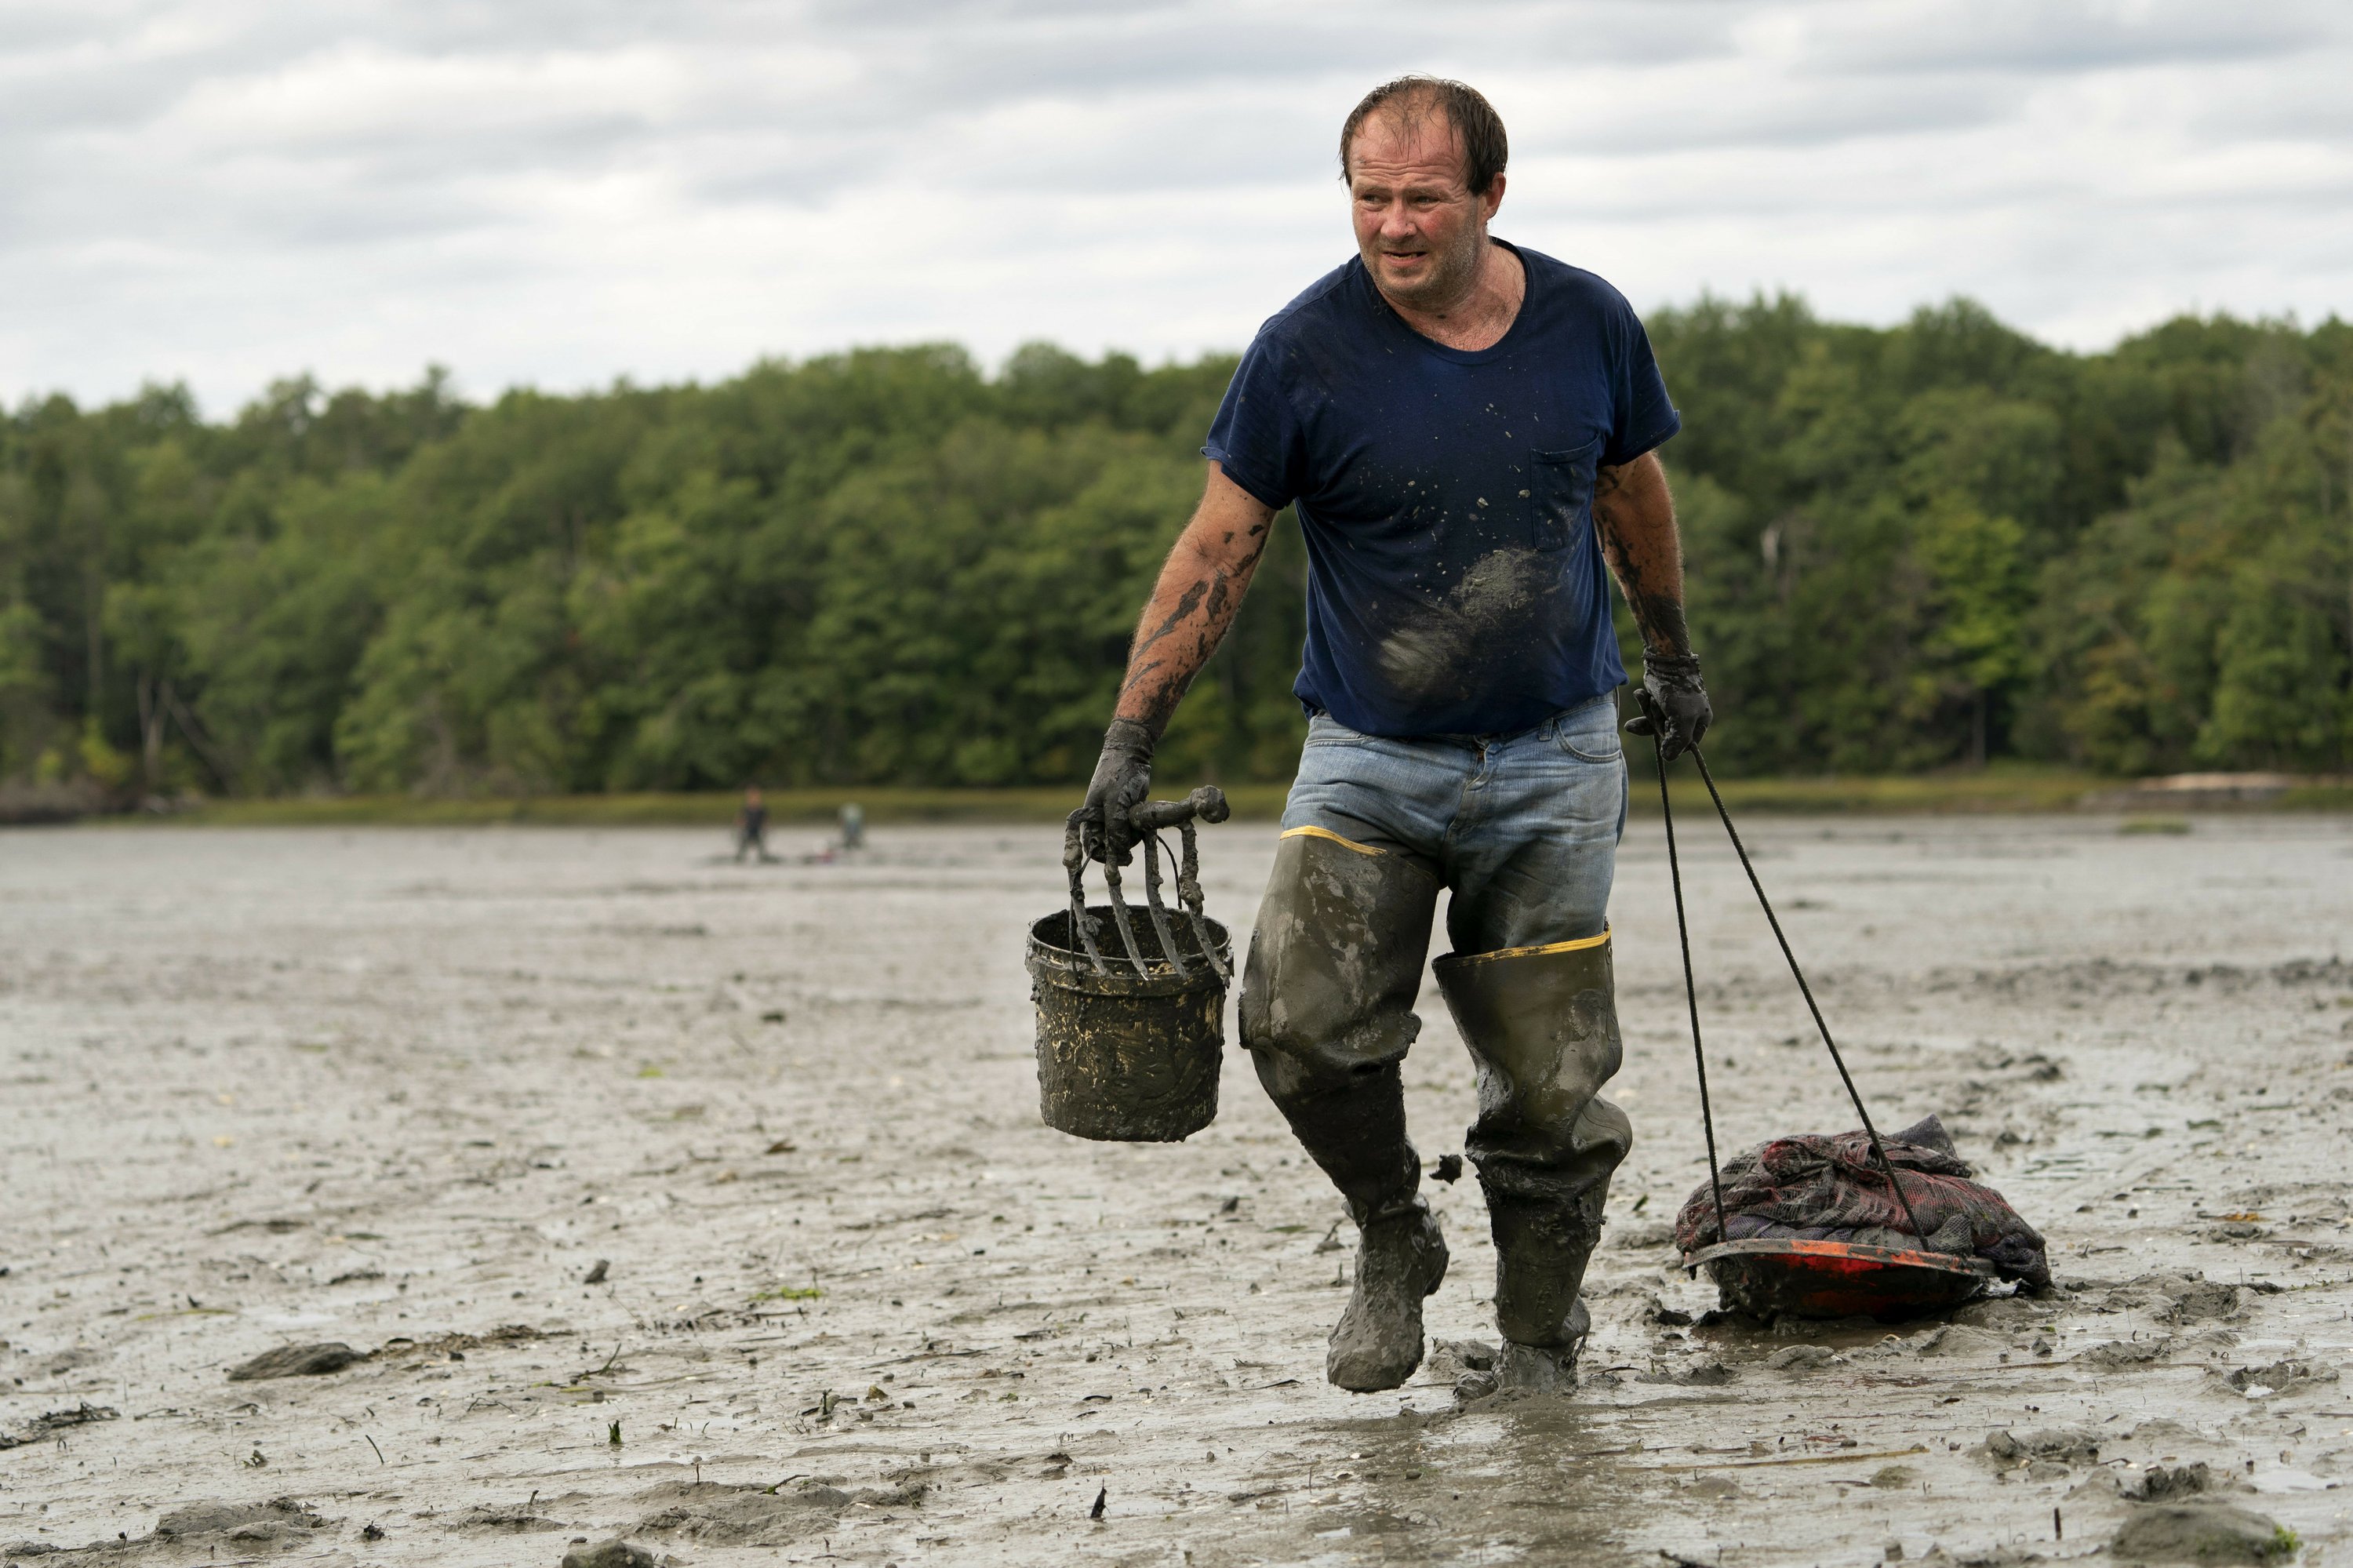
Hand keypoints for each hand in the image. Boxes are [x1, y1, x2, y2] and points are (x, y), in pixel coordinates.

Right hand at [1065, 719, 1154, 867]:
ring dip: (1131, 840)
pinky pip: (1133, 833)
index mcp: (1088, 818)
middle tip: (1127, 859)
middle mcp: (1100, 821)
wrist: (1132, 756)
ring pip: (1122, 842)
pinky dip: (1138, 833)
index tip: (1084, 865)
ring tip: (1137, 826)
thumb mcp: (1115, 803)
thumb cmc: (1118, 776)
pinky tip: (1142, 824)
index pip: (1084, 843)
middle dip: (1116, 853)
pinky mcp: (1128, 817)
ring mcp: (1114, 819)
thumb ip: (1115, 828)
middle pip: (1106, 847)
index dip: (1082, 855)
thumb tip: (1120, 852)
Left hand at [1624, 652, 1711, 760]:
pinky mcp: (1660, 700)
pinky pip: (1649, 711)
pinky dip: (1643, 703)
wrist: (1666, 662)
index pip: (1686, 745)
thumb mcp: (1682, 719)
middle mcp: (1688, 717)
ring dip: (1649, 712)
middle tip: (1658, 706)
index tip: (1667, 730)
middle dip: (1658, 721)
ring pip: (1656, 723)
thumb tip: (1668, 759)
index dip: (1673, 742)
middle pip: (1668, 734)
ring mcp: (1673, 709)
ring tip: (1650, 698)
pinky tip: (1640, 693)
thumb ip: (1678, 741)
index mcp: (1701, 721)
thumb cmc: (1678, 691)